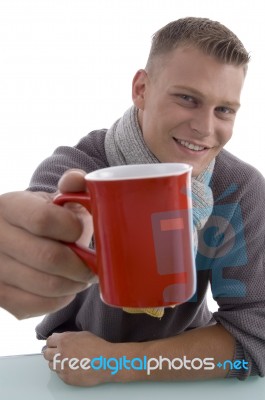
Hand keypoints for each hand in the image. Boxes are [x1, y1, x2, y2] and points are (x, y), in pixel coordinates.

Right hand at [0, 169, 96, 318]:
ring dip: (75, 283)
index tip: (81, 233)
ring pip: (47, 286)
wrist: (19, 237)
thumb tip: (78, 180)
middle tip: (94, 265)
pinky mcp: (0, 296)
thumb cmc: (46, 217)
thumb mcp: (57, 198)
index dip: (72, 229)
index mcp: (9, 207)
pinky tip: (65, 287)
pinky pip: (39, 305)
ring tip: (82, 276)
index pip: (42, 220)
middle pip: (48, 257)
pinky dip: (62, 298)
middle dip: (81, 264)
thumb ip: (72, 186)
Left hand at [44, 331, 117, 386]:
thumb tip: (62, 339)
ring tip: (66, 361)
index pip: (48, 341)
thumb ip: (69, 337)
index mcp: (63, 340)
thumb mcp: (82, 334)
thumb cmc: (97, 346)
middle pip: (46, 354)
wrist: (105, 361)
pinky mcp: (66, 378)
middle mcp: (60, 353)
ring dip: (56, 363)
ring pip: (51, 365)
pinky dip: (63, 371)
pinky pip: (59, 374)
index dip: (52, 343)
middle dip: (51, 353)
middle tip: (58, 353)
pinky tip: (71, 368)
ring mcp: (62, 367)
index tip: (54, 344)